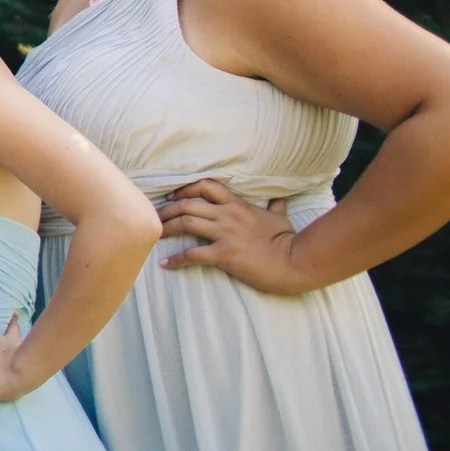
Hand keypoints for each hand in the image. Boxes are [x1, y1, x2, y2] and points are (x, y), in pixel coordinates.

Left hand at [157, 180, 309, 292]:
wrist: (296, 262)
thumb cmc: (288, 241)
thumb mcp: (280, 218)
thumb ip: (275, 206)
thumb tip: (279, 198)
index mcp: (237, 205)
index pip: (205, 186)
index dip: (185, 189)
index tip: (172, 196)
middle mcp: (227, 215)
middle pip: (187, 204)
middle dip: (167, 209)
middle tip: (155, 216)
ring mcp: (225, 234)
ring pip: (186, 223)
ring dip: (167, 228)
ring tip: (154, 234)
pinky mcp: (225, 254)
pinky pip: (194, 254)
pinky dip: (177, 259)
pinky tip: (165, 264)